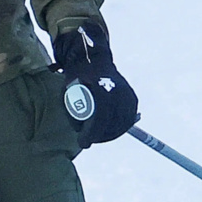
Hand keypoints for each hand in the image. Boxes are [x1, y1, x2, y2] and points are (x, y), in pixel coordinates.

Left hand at [52, 24, 138, 146]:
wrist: (91, 59)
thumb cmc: (76, 77)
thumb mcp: (68, 94)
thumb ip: (75, 114)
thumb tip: (82, 131)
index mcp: (101, 90)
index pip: (99, 119)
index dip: (91, 134)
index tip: (83, 142)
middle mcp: (118, 92)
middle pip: (112, 125)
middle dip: (99, 136)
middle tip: (89, 140)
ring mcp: (127, 95)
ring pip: (122, 124)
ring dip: (110, 133)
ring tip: (98, 135)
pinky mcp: (132, 98)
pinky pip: (128, 118)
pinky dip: (119, 125)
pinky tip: (110, 129)